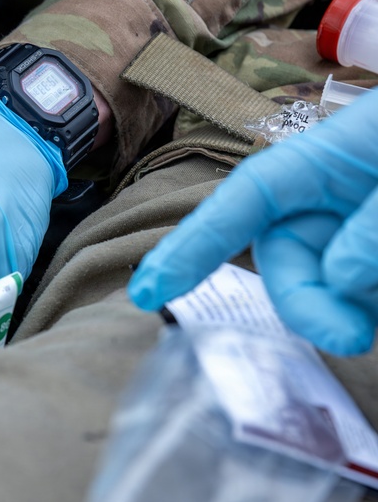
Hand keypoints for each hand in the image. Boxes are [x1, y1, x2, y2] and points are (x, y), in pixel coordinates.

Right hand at [129, 87, 377, 354]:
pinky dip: (375, 304)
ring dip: (361, 306)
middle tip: (355, 336)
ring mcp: (354, 234)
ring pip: (335, 289)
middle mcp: (325, 204)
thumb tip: (339, 283)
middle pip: (289, 267)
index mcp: (315, 165)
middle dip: (314, 306)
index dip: (191, 249)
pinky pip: (366, 294)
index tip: (148, 292)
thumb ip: (375, 225)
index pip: (239, 208)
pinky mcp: (376, 261)